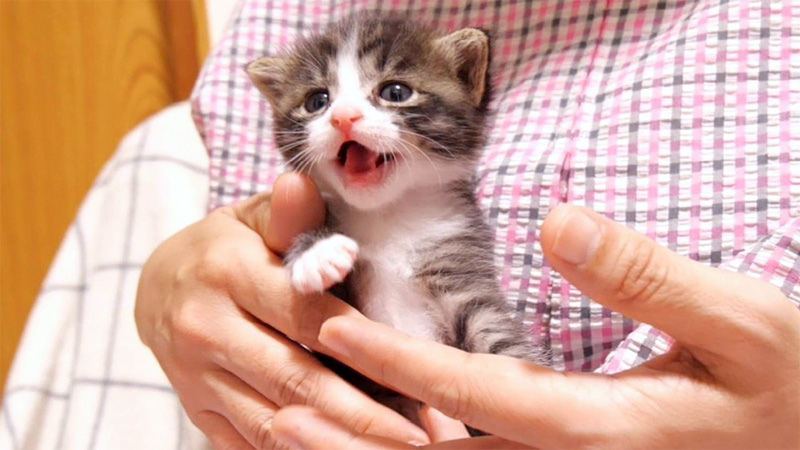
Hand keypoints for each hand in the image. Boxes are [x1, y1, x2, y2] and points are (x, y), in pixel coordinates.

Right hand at [134, 173, 428, 448]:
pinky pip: (245, 442)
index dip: (362, 346)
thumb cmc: (223, 247)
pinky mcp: (195, 410)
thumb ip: (287, 213)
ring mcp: (195, 376)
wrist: (154, 286)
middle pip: (294, 379)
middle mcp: (205, 328)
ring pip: (272, 422)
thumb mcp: (251, 219)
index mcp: (226, 272)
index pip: (306, 315)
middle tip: (415, 437)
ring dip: (331, 443)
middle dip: (359, 413)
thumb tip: (302, 182)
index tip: (411, 373)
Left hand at [269, 204, 799, 448]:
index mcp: (599, 428)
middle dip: (357, 438)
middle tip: (282, 408)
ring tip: (299, 430)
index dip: (400, 362)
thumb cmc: (787, 389)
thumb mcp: (745, 323)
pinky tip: (385, 438)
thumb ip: (651, 277)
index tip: (338, 330)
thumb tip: (561, 224)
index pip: (476, 393)